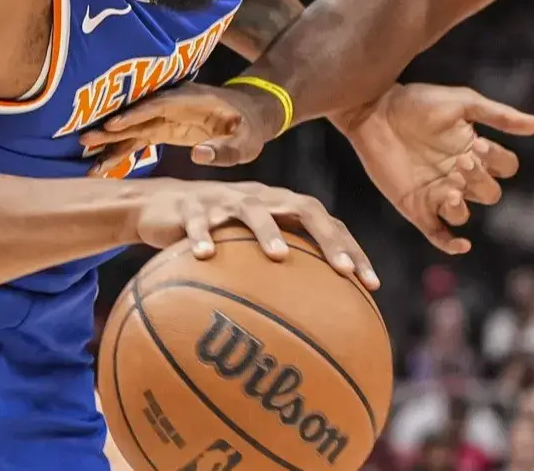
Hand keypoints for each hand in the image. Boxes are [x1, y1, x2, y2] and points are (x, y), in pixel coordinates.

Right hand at [84, 82, 281, 172]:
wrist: (253, 117)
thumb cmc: (250, 128)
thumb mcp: (245, 141)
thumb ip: (224, 148)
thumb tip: (198, 155)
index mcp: (191, 101)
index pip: (158, 105)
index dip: (136, 114)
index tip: (114, 125)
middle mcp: (173, 105)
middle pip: (138, 114)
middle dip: (112, 127)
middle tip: (85, 139)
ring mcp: (166, 117)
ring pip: (133, 128)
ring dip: (110, 140)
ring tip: (85, 154)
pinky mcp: (163, 130)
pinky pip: (137, 139)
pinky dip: (120, 151)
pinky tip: (100, 166)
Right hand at [132, 179, 378, 288]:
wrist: (161, 206)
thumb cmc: (216, 236)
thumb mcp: (248, 252)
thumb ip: (278, 278)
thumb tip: (308, 333)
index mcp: (282, 208)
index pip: (328, 224)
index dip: (352, 251)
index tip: (372, 286)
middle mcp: (261, 199)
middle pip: (304, 207)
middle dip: (328, 238)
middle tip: (342, 271)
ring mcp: (225, 200)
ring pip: (252, 209)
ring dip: (267, 230)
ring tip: (280, 256)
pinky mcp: (190, 207)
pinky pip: (197, 220)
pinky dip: (201, 235)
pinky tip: (204, 256)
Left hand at [337, 83, 533, 254]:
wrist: (373, 111)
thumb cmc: (418, 102)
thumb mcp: (462, 103)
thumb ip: (499, 116)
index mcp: (475, 149)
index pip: (506, 167)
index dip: (497, 161)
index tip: (475, 145)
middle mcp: (461, 173)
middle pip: (490, 193)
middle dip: (480, 180)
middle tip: (460, 162)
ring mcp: (438, 192)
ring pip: (466, 213)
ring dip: (463, 203)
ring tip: (449, 186)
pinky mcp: (416, 207)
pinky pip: (439, 235)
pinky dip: (451, 244)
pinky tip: (461, 244)